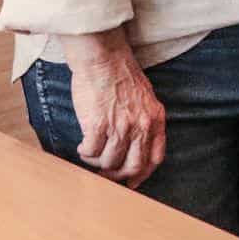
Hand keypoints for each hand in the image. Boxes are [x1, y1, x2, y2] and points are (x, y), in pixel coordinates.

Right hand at [60, 29, 166, 187]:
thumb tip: (136, 146)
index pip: (155, 157)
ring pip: (109, 163)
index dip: (143, 174)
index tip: (131, 181)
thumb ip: (144, 121)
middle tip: (104, 171)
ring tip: (91, 152)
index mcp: (155, 118)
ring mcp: (120, 126)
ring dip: (97, 163)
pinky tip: (83, 144)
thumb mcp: (145, 98)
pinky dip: (85, 153)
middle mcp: (141, 125)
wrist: (104, 58)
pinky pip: (91, 152)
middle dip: (117, 175)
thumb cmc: (121, 75)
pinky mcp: (98, 125)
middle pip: (132, 167)